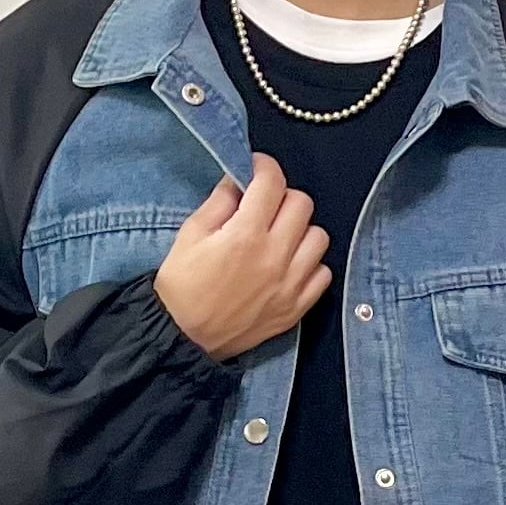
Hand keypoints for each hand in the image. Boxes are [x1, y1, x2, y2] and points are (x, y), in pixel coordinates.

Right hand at [154, 153, 330, 359]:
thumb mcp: (191, 234)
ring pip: (318, 237)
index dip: (264, 167)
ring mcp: (290, 285)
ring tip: (280, 237)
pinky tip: (290, 265)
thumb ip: (220, 202)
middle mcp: (274, 257)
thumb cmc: (182, 286)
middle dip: (282, 197)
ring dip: (300, 230)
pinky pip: (323, 275)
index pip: (272, 182)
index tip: (256, 170)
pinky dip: (311, 265)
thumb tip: (240, 181)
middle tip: (265, 206)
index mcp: (246, 235)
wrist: (184, 337)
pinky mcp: (295, 309)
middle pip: (302, 204)